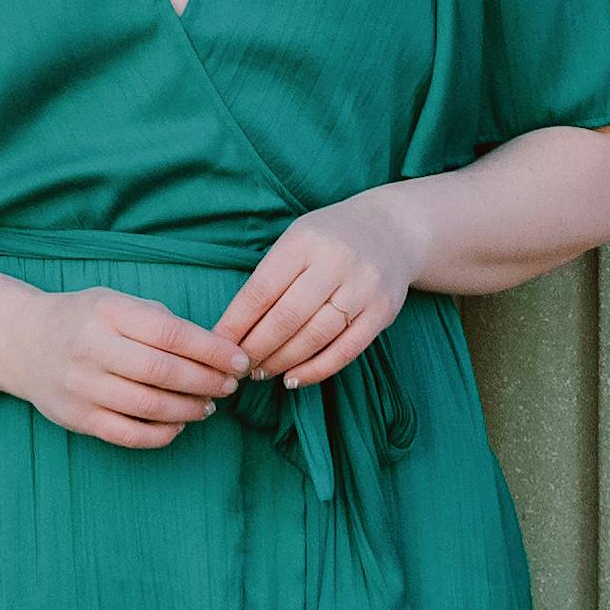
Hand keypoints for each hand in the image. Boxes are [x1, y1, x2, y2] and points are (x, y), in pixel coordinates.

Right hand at [13, 283, 250, 449]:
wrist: (20, 342)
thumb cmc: (82, 320)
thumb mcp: (115, 303)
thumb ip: (158, 321)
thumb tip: (214, 349)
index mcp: (106, 313)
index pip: (170, 334)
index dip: (212, 350)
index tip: (239, 360)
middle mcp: (91, 349)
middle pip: (163, 372)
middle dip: (206, 382)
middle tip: (228, 386)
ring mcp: (81, 387)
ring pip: (149, 407)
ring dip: (188, 409)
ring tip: (207, 406)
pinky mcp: (76, 418)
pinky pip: (128, 434)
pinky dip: (162, 433)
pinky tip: (178, 423)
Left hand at [215, 187, 419, 394]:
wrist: (391, 231)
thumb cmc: (329, 240)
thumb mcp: (296, 241)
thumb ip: (269, 278)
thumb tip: (233, 330)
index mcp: (305, 241)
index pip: (261, 290)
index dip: (236, 323)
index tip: (218, 344)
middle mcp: (336, 262)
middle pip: (287, 317)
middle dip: (257, 348)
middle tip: (238, 366)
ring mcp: (363, 287)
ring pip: (315, 336)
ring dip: (283, 361)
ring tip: (262, 372)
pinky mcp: (383, 312)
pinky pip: (345, 351)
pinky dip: (316, 370)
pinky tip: (294, 378)